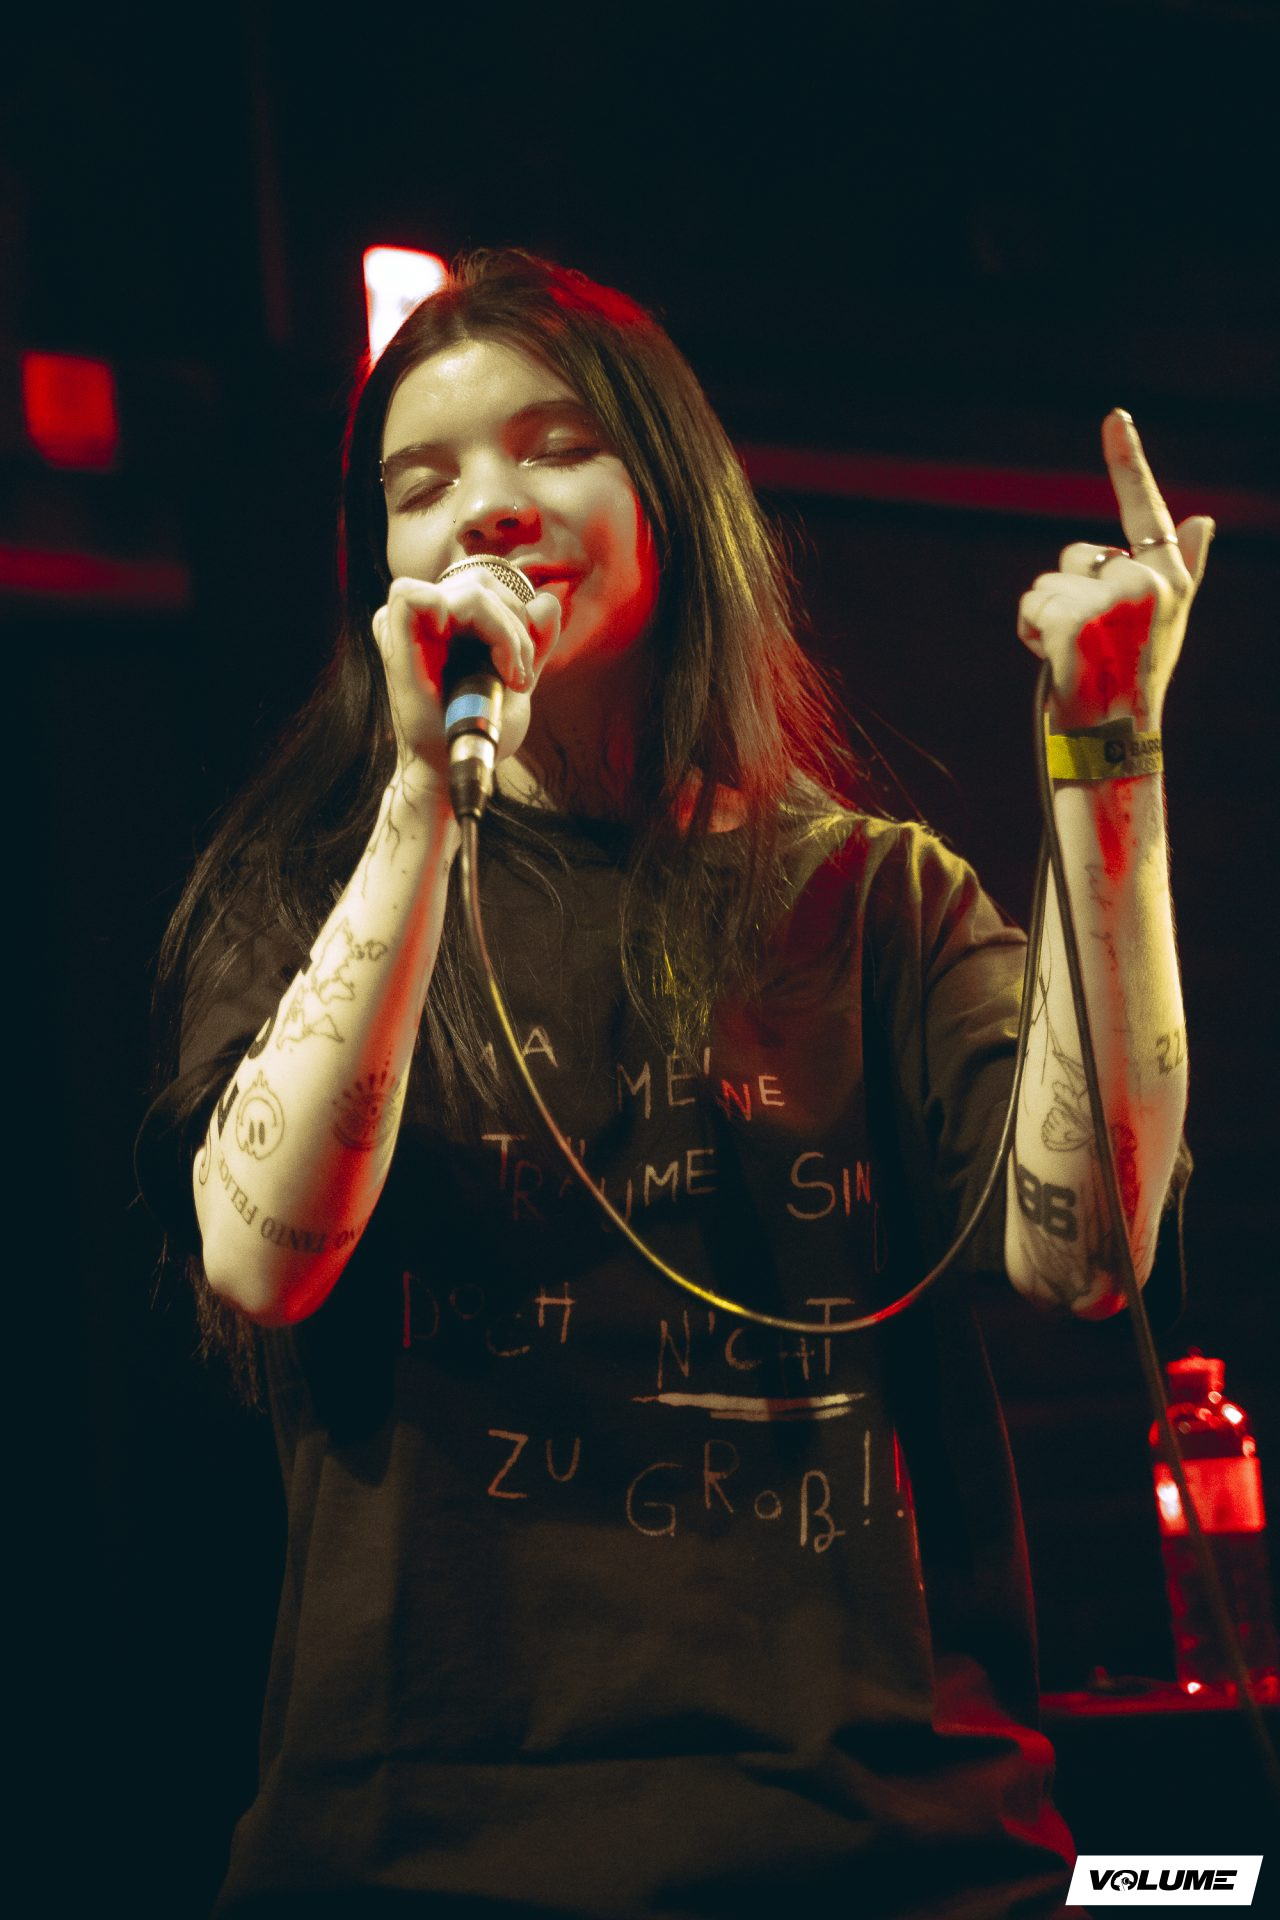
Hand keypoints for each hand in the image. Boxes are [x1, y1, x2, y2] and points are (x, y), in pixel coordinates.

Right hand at [372, 572, 561, 784]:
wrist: (458, 765)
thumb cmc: (480, 727)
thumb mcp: (517, 679)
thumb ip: (534, 641)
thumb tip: (548, 601)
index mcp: (446, 621)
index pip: (488, 584)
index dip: (516, 613)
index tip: (523, 666)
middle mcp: (425, 618)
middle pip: (483, 580)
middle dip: (516, 624)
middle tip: (520, 674)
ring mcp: (406, 624)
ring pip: (470, 588)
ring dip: (505, 629)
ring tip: (511, 675)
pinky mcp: (392, 635)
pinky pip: (415, 595)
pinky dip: (467, 618)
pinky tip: (483, 656)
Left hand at [1016, 410, 1213, 730]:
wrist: (1117, 743)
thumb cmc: (1135, 685)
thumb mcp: (1164, 622)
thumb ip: (1180, 568)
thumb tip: (1202, 520)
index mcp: (1168, 578)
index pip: (1146, 511)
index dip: (1128, 461)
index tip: (1114, 415)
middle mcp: (1147, 582)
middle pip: (1074, 557)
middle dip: (1065, 595)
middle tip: (1089, 646)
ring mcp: (1114, 600)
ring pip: (1047, 584)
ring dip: (1045, 621)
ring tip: (1075, 659)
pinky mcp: (1078, 619)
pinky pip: (1032, 606)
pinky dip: (1031, 634)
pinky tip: (1057, 663)